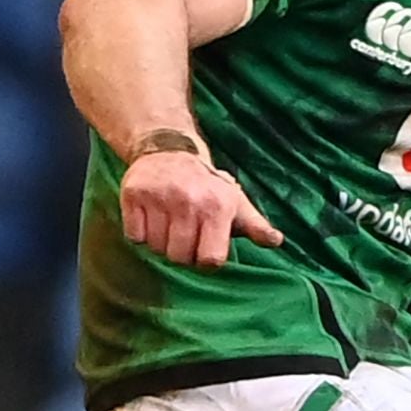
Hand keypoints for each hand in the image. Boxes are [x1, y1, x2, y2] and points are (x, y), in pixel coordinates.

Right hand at [121, 147, 283, 268]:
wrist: (168, 150)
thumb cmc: (207, 185)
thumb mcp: (235, 202)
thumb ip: (256, 226)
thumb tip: (276, 241)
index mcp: (218, 206)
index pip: (210, 259)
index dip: (206, 260)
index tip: (204, 249)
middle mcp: (189, 200)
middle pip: (180, 257)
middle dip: (183, 253)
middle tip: (185, 234)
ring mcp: (159, 197)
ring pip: (156, 248)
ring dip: (161, 244)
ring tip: (169, 224)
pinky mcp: (133, 194)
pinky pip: (134, 236)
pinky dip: (140, 234)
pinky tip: (151, 217)